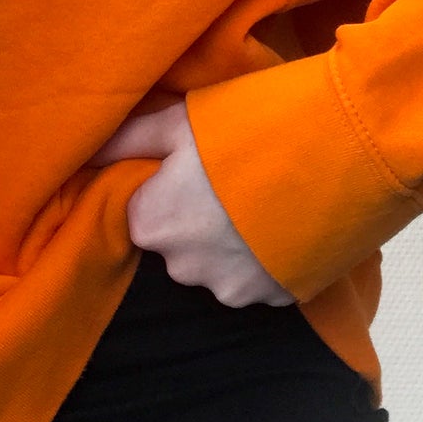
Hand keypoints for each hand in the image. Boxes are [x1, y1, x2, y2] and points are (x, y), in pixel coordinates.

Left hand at [87, 91, 296, 307]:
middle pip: (176, 243)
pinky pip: (255, 279)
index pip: (139, 214)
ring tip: (262, 199)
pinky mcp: (273, 298)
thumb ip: (125, 141)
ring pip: (214, 264)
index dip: (164, 189)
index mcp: (151, 224)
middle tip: (230, 178)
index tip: (191, 168)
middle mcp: (182, 268)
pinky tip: (283, 223)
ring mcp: (230, 288)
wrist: (341, 156)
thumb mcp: (178, 122)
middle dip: (195, 218)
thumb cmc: (249, 129)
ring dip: (229, 241)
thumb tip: (81, 155)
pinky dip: (263, 258)